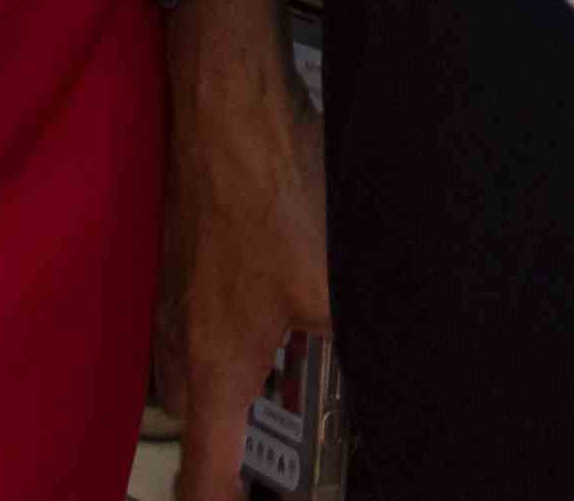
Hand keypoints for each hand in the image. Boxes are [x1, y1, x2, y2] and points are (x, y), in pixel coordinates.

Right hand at [167, 0, 332, 500]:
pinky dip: (229, 330)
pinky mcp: (182, 259)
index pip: (203, 475)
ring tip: (282, 372)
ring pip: (196, 369)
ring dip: (233, 381)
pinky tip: (270, 299)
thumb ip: (357, 333)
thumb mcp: (329, 281)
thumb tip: (399, 359)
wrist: (222, 109)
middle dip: (232, 446)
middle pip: (197, 426)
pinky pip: (198, 318)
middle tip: (273, 447)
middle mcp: (180, 344)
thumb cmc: (263, 190)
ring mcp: (174, 299)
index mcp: (214, 369)